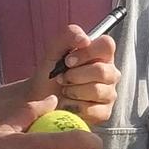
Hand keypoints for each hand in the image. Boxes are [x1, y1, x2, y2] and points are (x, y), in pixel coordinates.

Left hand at [0, 24, 119, 125]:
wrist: (39, 99)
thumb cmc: (49, 73)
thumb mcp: (54, 50)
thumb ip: (69, 35)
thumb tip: (85, 40)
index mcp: (101, 55)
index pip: (107, 45)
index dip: (86, 53)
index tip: (68, 61)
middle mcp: (109, 73)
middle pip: (102, 71)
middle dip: (75, 75)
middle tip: (61, 79)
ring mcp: (109, 94)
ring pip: (97, 90)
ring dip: (73, 91)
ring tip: (64, 91)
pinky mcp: (104, 113)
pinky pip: (93, 110)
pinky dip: (74, 107)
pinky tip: (67, 105)